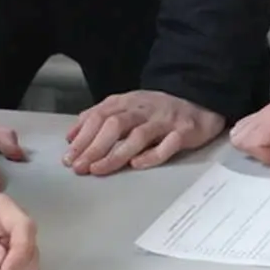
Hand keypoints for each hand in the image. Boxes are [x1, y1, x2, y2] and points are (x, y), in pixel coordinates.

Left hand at [63, 91, 224, 175]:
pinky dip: (152, 155)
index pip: (99, 116)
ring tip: (99, 170)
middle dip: (93, 147)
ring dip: (115, 153)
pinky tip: (137, 165)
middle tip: (79, 167)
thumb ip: (99, 118)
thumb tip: (72, 135)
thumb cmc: (159, 109)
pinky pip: (168, 144)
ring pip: (138, 135)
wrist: (200, 100)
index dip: (82, 137)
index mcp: (128, 102)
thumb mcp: (127, 107)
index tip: (68, 157)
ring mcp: (165, 120)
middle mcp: (144, 109)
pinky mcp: (185, 131)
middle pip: (114, 125)